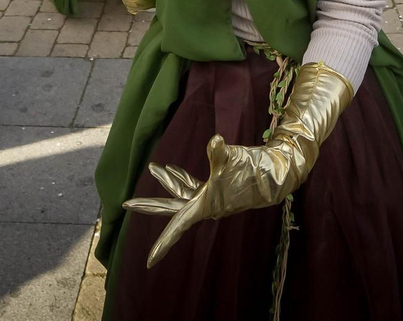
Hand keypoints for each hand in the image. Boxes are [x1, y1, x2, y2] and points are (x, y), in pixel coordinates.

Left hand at [122, 63, 351, 267]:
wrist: (276, 173)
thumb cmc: (253, 170)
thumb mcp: (233, 161)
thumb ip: (219, 152)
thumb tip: (215, 141)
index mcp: (205, 205)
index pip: (178, 227)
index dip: (163, 244)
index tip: (149, 261)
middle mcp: (205, 205)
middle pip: (171, 209)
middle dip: (150, 204)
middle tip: (126, 204)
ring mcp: (210, 198)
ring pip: (182, 193)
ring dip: (169, 181)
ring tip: (153, 169)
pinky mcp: (216, 188)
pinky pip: (193, 187)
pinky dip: (182, 178)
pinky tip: (172, 169)